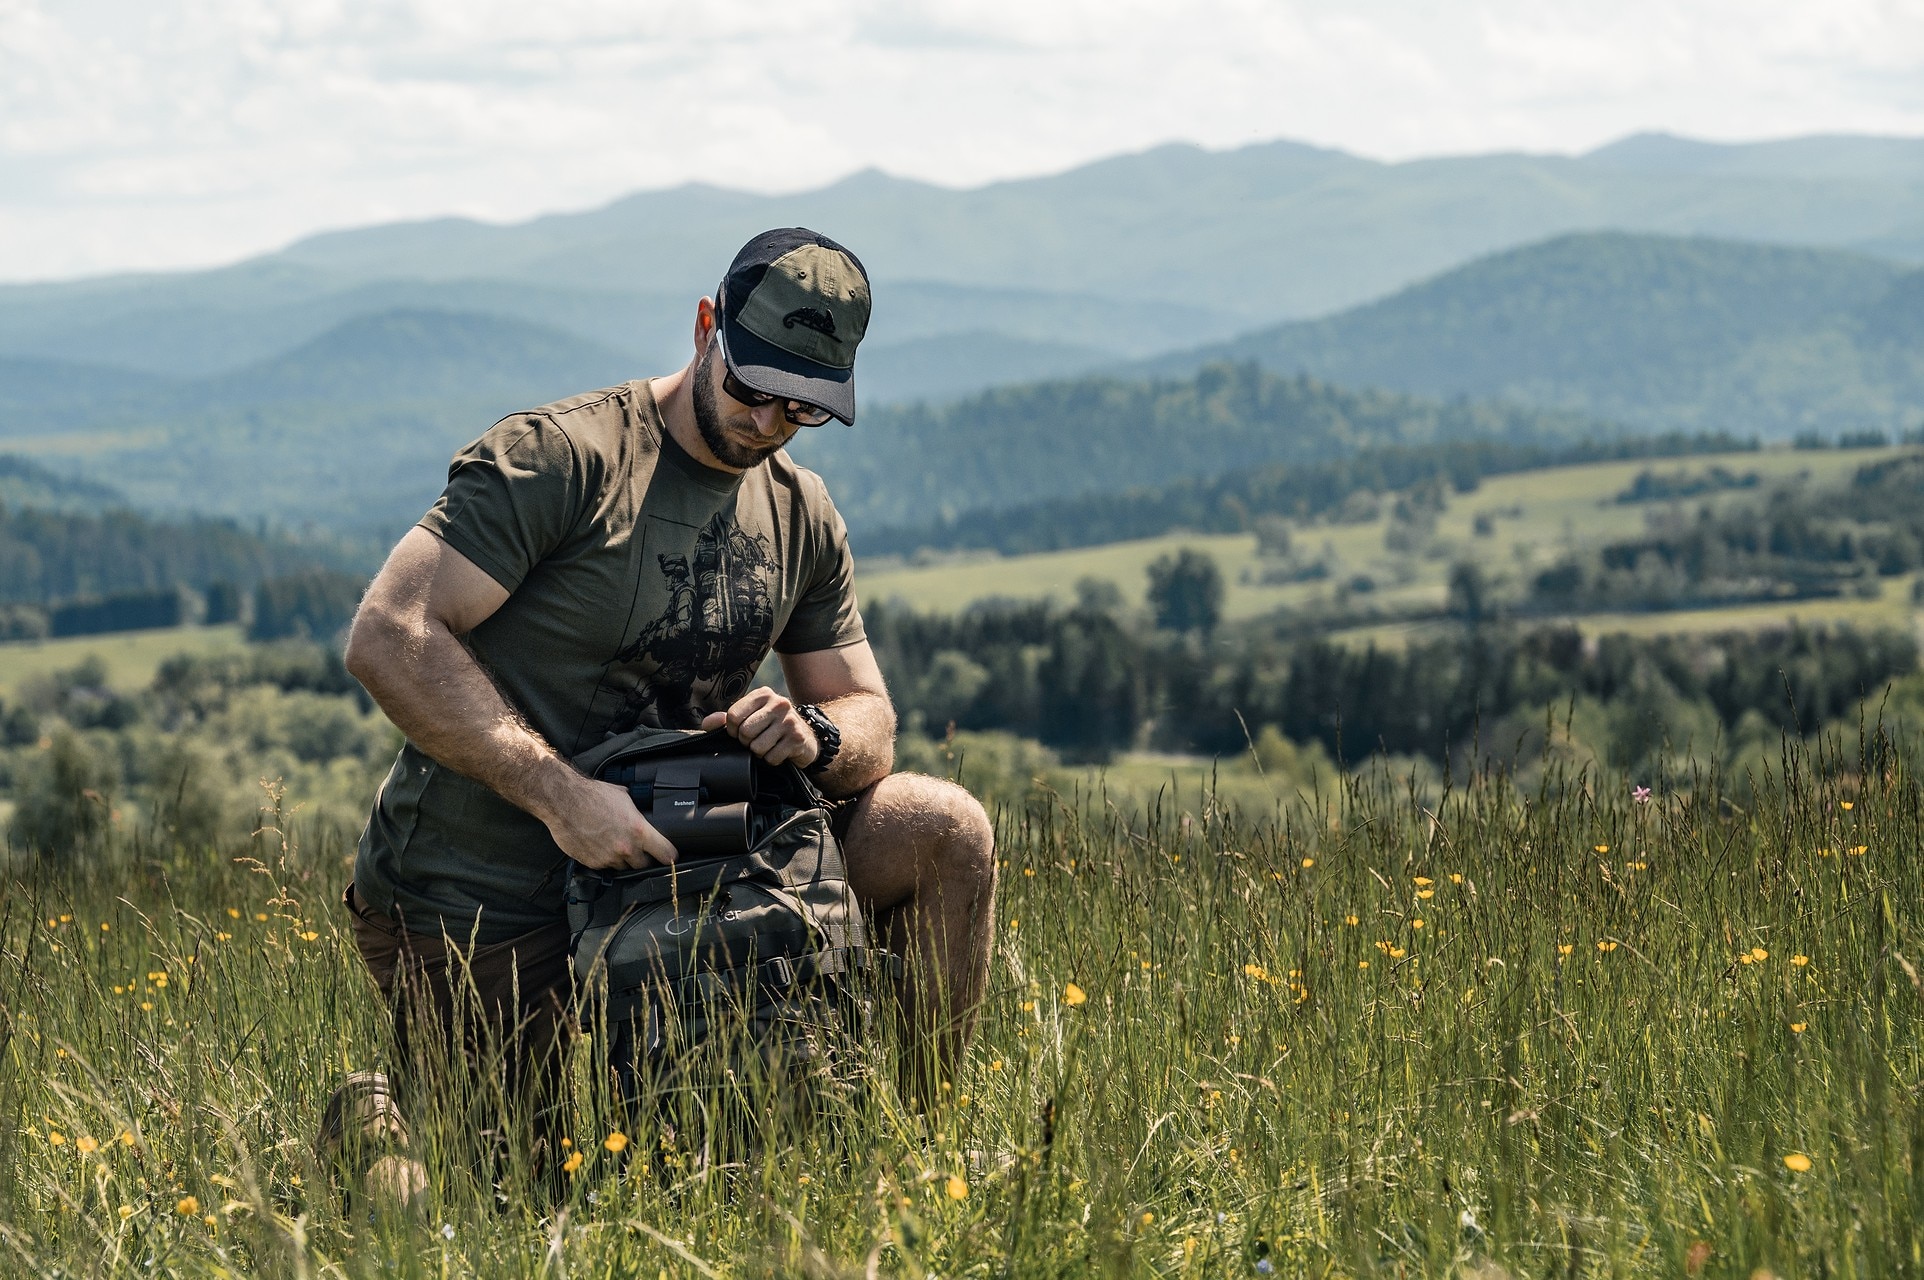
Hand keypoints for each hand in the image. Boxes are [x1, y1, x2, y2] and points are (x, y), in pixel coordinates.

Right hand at [543, 775, 677, 870]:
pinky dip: (604, 859)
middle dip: (643, 858)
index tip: (671, 857)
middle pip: (644, 865)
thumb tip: (644, 815)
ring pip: (623, 867)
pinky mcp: (592, 863)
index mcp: (639, 831)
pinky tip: (599, 844)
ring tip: (613, 842)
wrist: (563, 801)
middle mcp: (625, 848)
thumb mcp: (624, 797)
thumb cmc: (592, 795)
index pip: (666, 854)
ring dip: (622, 859)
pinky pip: (605, 867)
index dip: (670, 856)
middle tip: (638, 848)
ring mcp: (608, 858)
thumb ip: (637, 813)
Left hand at [701, 688, 819, 767]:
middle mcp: (778, 703)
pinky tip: (780, 750)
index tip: (740, 732)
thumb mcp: (752, 716)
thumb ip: (728, 719)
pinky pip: (772, 757)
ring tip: (770, 745)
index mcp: (763, 694)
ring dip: (760, 752)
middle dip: (747, 742)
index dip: (732, 730)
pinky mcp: (797, 738)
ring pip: (757, 747)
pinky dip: (773, 759)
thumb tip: (708, 723)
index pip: (733, 715)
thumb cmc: (773, 726)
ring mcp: (789, 720)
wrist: (807, 736)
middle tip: (757, 740)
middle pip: (745, 732)